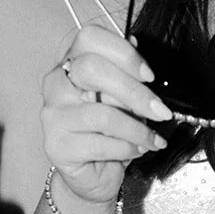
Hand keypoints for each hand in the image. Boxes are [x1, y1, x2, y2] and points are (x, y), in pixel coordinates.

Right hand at [41, 24, 172, 206]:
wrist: (94, 175)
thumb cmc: (110, 134)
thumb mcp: (125, 100)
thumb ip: (128, 75)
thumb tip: (138, 44)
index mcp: (71, 62)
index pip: (89, 38)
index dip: (123, 53)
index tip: (149, 75)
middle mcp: (56, 83)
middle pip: (91, 69)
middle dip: (135, 92)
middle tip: (161, 112)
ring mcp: (52, 114)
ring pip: (101, 113)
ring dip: (137, 129)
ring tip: (152, 139)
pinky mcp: (56, 145)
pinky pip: (100, 143)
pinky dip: (127, 149)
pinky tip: (136, 151)